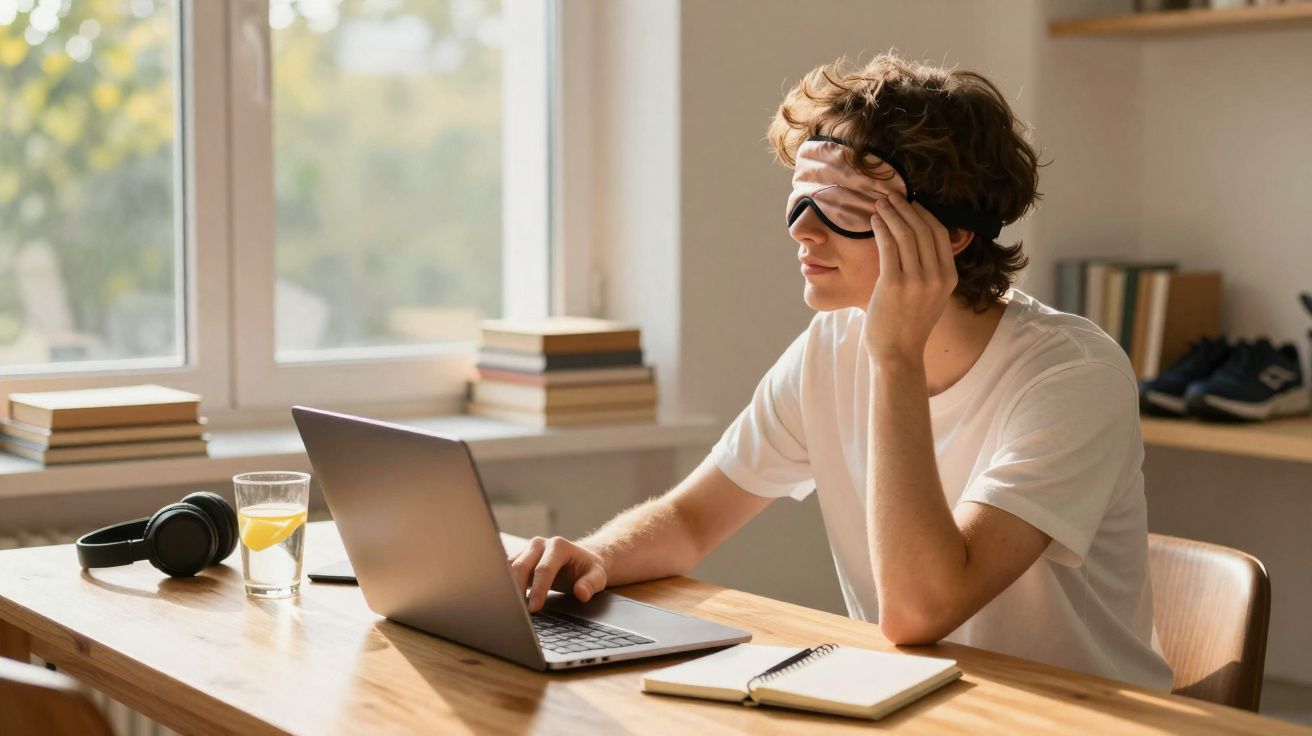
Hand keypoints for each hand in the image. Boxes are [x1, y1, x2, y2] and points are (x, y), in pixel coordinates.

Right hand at [508, 536, 607, 612]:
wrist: (580, 559)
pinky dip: (505, 585)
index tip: (534, 608)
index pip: (544, 569)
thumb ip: (591, 584)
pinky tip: (508, 600)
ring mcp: (527, 550)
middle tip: (517, 611)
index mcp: (559, 545)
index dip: (538, 590)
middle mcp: (540, 544)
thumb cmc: (588, 569)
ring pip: (510, 567)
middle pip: (521, 566)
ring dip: (508, 587)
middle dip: (517, 589)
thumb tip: (581, 593)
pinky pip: (506, 570)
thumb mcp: (597, 576)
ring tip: (510, 607)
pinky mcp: (519, 558)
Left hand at [862, 192, 958, 361]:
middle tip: (890, 196)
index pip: (940, 234)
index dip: (924, 213)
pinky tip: (873, 221)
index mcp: (949, 278)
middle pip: (922, 229)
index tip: (909, 203)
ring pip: (905, 234)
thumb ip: (930, 271)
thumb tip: (917, 240)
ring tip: (878, 204)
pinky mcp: (894, 284)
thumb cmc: (909, 325)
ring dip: (890, 214)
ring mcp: (916, 281)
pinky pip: (888, 246)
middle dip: (905, 208)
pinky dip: (880, 228)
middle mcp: (937, 277)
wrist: (898, 355)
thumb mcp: (931, 296)